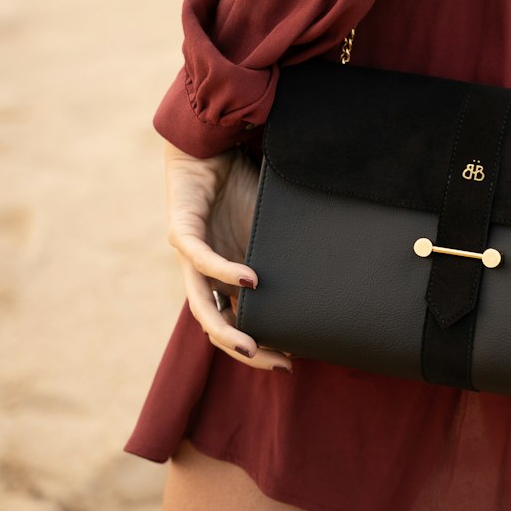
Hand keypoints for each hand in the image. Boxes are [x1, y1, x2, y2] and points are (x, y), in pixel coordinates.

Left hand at [163, 140, 292, 372]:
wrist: (210, 146)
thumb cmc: (240, 186)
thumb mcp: (268, 228)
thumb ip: (283, 253)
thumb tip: (328, 269)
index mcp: (226, 278)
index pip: (238, 323)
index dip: (260, 346)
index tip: (291, 358)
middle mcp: (205, 274)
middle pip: (217, 326)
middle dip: (246, 350)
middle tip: (278, 363)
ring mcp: (191, 257)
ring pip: (201, 306)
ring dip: (226, 329)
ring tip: (251, 346)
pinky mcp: (182, 233)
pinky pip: (201, 260)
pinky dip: (225, 273)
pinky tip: (251, 281)